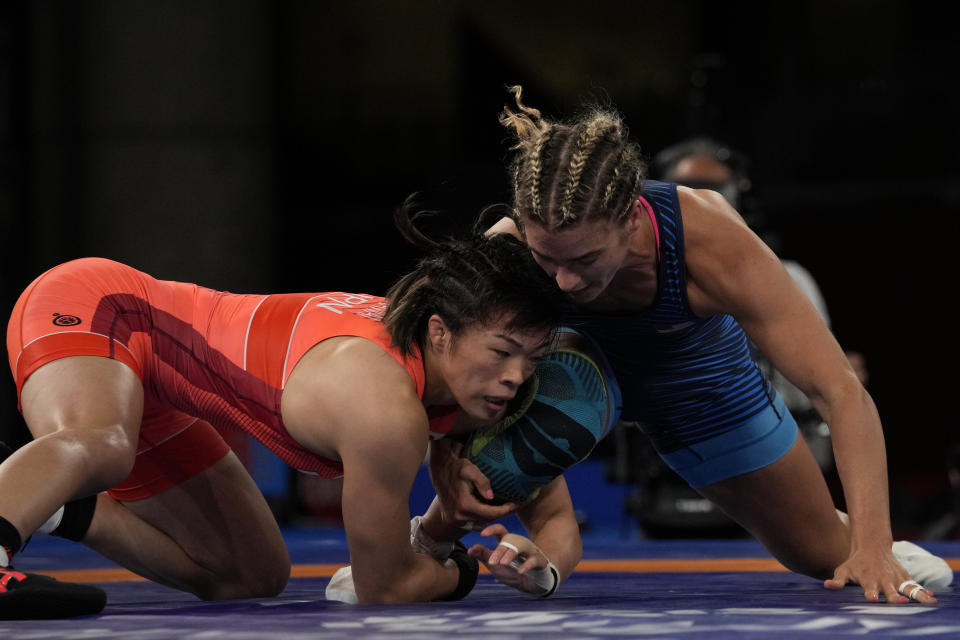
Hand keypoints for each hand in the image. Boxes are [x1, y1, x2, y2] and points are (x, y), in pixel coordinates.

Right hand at [429, 439, 515, 527]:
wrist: (438, 470)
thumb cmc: (455, 467)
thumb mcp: (469, 469)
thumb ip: (482, 482)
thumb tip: (492, 496)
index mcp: (465, 505)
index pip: (492, 513)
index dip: (507, 510)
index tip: (519, 504)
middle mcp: (461, 516)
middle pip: (488, 519)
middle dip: (503, 513)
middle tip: (515, 505)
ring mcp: (456, 519)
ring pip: (481, 522)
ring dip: (493, 516)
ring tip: (505, 507)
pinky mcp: (454, 518)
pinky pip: (473, 522)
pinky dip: (483, 517)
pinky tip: (490, 509)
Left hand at [467, 524, 557, 595]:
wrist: (532, 584)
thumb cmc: (511, 570)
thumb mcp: (495, 563)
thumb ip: (483, 555)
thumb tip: (469, 549)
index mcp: (508, 542)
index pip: (500, 530)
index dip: (492, 529)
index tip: (482, 534)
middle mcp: (519, 543)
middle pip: (509, 539)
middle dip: (500, 550)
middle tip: (491, 562)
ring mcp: (530, 551)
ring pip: (521, 546)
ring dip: (511, 554)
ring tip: (502, 563)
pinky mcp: (539, 561)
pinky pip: (534, 560)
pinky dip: (526, 565)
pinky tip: (520, 572)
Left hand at [823, 545, 937, 603]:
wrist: (871, 546)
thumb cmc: (855, 563)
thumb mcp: (843, 570)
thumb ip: (837, 581)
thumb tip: (827, 586)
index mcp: (869, 581)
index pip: (870, 590)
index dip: (871, 595)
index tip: (873, 599)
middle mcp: (884, 581)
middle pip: (891, 592)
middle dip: (894, 597)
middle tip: (900, 602)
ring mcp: (895, 579)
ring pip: (907, 589)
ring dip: (916, 596)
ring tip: (927, 602)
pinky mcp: (904, 577)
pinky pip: (915, 585)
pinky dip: (923, 591)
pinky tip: (931, 597)